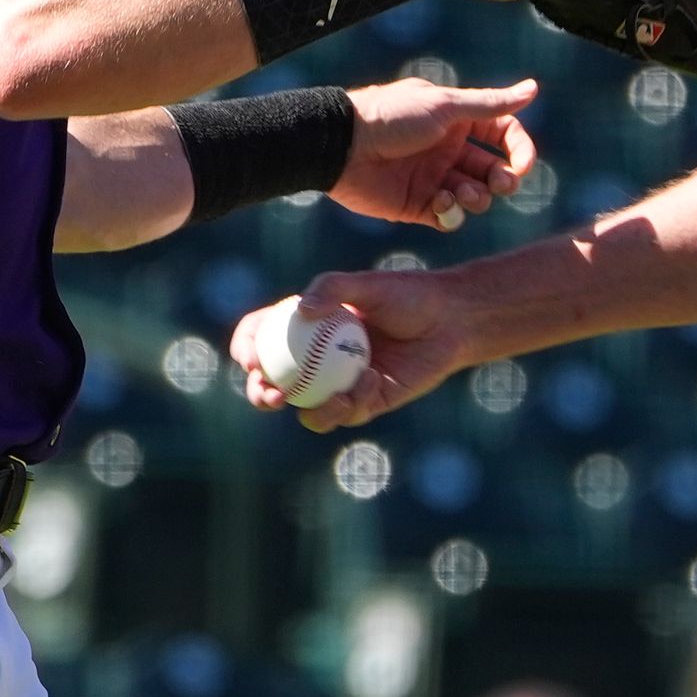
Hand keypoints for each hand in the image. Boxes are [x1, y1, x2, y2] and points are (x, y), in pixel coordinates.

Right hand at [229, 266, 476, 431]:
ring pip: (308, 411)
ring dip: (313, 411)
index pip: (260, 337)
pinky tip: (372, 377)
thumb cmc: (407, 295)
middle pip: (272, 384)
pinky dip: (354, 400)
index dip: (246, 348)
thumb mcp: (368, 284)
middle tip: (272, 395)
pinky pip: (348, 412)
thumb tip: (301, 311)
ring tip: (336, 398)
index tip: (250, 358)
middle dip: (261, 395)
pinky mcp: (366, 403)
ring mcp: (338, 383)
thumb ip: (333, 288)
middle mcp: (315, 358)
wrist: (451, 319)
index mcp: (305, 326)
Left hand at [329, 77, 535, 230]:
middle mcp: (449, 149)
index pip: (503, 133)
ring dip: (478, 198)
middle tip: (502, 184)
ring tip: (463, 194)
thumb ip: (491, 105)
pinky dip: (452, 214)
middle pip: (494, 169)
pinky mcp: (417, 205)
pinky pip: (449, 217)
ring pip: (476, 196)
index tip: (521, 165)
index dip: (519, 149)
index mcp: (458, 120)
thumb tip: (534, 89)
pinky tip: (440, 203)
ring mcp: (434, 178)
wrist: (341, 146)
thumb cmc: (392, 117)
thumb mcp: (445, 107)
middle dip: (504, 180)